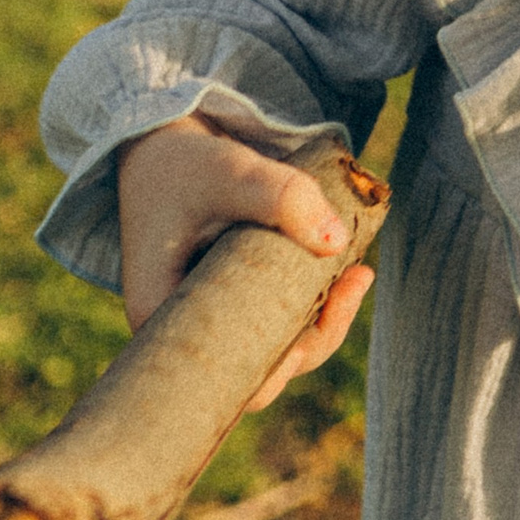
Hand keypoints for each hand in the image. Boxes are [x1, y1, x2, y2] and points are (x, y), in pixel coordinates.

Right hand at [115, 114, 372, 411]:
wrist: (167, 143)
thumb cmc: (186, 163)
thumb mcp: (229, 171)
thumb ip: (280, 197)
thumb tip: (337, 244)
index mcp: (160, 315)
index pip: (216, 377)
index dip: (270, 371)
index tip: (308, 337)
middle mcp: (185, 327)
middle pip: (257, 367)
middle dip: (313, 337)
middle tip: (354, 282)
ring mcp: (214, 314)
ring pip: (276, 343)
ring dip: (323, 317)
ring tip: (359, 274)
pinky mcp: (237, 295)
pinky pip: (282, 314)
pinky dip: (316, 298)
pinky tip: (350, 268)